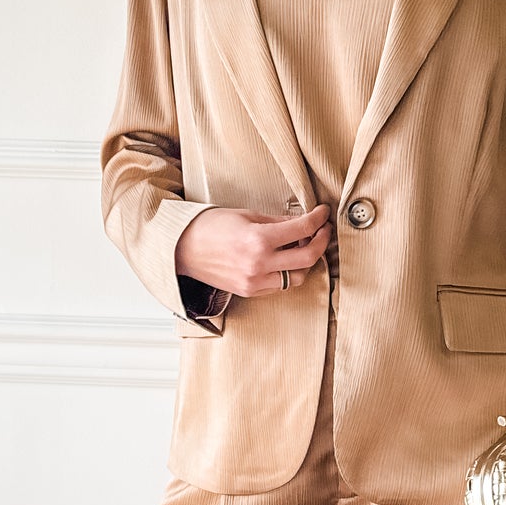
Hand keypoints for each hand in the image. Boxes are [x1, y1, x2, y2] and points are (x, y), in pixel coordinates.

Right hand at [174, 203, 330, 297]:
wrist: (182, 248)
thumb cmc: (210, 227)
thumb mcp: (247, 215)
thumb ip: (278, 221)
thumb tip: (302, 223)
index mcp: (258, 239)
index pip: (302, 229)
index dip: (318, 219)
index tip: (323, 213)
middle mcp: (259, 264)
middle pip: (308, 258)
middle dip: (321, 242)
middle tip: (322, 230)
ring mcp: (255, 281)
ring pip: (297, 277)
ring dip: (306, 262)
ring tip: (303, 246)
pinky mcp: (249, 291)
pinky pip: (279, 285)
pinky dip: (287, 272)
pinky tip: (284, 259)